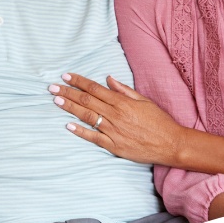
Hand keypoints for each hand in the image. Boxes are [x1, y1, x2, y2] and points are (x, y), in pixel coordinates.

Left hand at [51, 73, 185, 166]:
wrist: (171, 144)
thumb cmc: (159, 121)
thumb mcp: (144, 101)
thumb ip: (124, 90)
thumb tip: (108, 79)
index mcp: (122, 102)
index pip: (95, 88)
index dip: (78, 81)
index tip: (65, 76)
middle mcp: (115, 115)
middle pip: (87, 101)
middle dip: (68, 92)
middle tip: (52, 87)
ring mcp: (113, 131)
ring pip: (87, 117)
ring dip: (70, 108)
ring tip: (56, 101)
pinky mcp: (114, 146)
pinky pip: (94, 137)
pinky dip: (80, 131)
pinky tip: (68, 125)